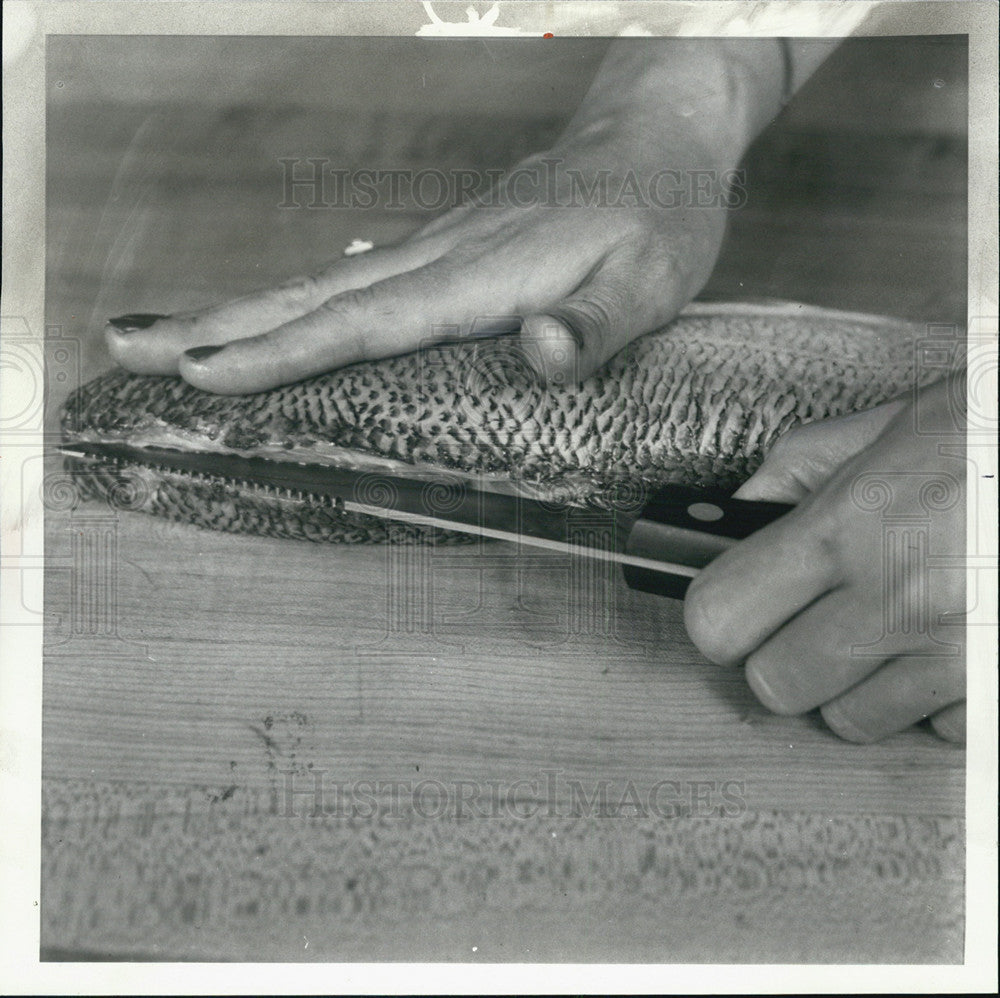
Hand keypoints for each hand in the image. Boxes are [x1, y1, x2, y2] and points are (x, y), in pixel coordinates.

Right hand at [105, 40, 794, 394]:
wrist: (654, 137)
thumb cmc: (660, 215)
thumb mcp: (654, 278)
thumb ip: (600, 321)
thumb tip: (541, 354)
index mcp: (483, 274)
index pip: (368, 322)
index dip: (285, 352)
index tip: (206, 375)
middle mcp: (443, 256)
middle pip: (315, 294)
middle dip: (222, 327)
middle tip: (130, 348)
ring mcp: (437, 247)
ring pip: (324, 283)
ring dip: (241, 311)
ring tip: (167, 336)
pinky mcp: (445, 246)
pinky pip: (355, 280)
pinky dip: (300, 301)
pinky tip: (276, 314)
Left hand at [684, 377, 966, 743]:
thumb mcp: (898, 421)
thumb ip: (801, 465)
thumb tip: (740, 505)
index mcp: (851, 527)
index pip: (720, 617)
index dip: (720, 614)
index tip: (737, 602)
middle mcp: (900, 601)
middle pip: (775, 686)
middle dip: (784, 657)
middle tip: (814, 619)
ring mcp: (961, 657)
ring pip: (852, 722)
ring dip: (859, 684)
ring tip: (896, 625)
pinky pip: (936, 732)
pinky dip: (935, 700)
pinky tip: (954, 644)